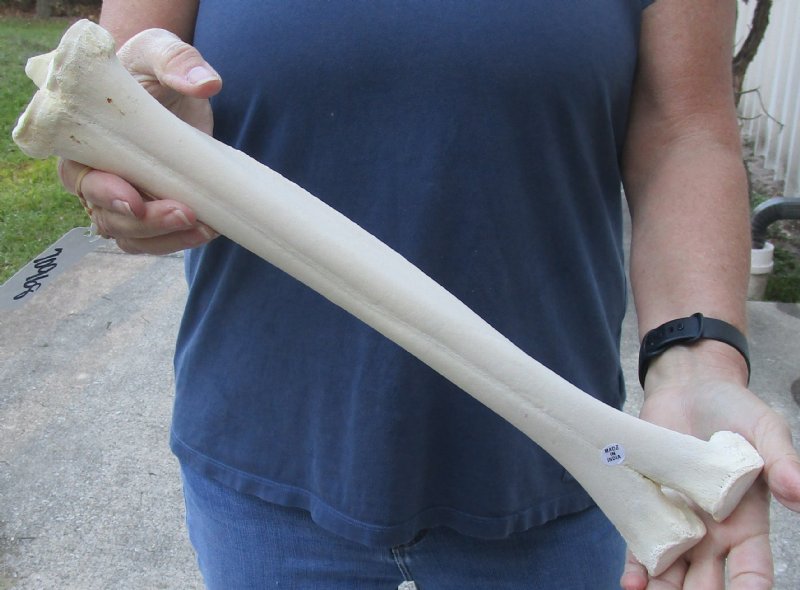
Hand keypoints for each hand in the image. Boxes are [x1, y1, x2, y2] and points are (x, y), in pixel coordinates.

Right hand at [58, 28, 221, 253]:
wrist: (172, 86)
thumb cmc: (152, 67)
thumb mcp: (160, 51)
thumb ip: (177, 61)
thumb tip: (207, 83)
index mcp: (84, 139)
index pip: (80, 178)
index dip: (104, 194)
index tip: (135, 200)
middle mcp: (97, 174)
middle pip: (107, 217)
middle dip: (146, 222)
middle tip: (187, 212)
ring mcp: (124, 195)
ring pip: (131, 235)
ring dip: (165, 238)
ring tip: (205, 227)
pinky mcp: (152, 206)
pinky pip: (155, 239)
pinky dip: (178, 240)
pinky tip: (211, 229)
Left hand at [621, 341, 799, 589]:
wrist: (687, 386)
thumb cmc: (734, 408)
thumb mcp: (766, 430)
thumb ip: (783, 461)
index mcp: (747, 521)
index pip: (752, 569)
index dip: (750, 588)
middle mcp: (712, 530)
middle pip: (708, 580)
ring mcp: (677, 519)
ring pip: (673, 570)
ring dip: (664, 589)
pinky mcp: (647, 503)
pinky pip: (640, 541)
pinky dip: (636, 566)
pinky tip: (632, 584)